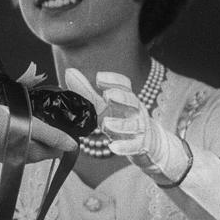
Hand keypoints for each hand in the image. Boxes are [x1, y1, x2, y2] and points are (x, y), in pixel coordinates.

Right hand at [0, 104, 77, 164]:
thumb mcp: (32, 125)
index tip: (61, 129)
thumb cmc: (2, 123)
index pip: (54, 152)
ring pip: (28, 148)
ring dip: (33, 138)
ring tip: (34, 123)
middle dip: (47, 140)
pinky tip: (19, 127)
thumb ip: (52, 135)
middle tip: (49, 124)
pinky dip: (21, 138)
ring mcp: (7, 156)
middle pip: (41, 151)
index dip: (60, 141)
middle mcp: (19, 160)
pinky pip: (16, 146)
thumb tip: (73, 146)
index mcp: (30, 155)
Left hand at [64, 68, 189, 181]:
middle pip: (133, 101)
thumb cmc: (122, 121)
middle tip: (107, 96)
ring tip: (107, 124)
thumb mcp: (104, 107)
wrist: (150, 143)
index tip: (98, 78)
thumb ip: (87, 92)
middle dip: (121, 98)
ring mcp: (140, 129)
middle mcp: (135, 111)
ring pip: (134, 125)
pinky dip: (125, 147)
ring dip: (121, 124)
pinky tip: (114, 147)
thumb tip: (69, 72)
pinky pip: (135, 146)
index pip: (125, 85)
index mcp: (127, 99)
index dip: (113, 80)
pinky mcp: (141, 146)